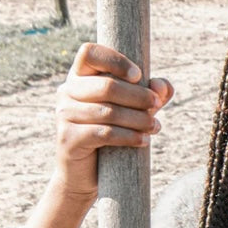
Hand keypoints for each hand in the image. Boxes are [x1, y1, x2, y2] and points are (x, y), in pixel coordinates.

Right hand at [55, 42, 173, 202]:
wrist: (85, 174)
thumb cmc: (110, 136)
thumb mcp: (132, 111)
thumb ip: (150, 95)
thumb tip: (163, 86)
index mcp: (79, 77)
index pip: (90, 53)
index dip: (115, 60)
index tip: (138, 75)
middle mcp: (67, 91)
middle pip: (106, 85)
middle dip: (138, 96)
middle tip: (157, 106)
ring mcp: (64, 115)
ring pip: (108, 112)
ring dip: (138, 119)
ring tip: (155, 127)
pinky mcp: (69, 138)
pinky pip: (104, 133)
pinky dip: (128, 136)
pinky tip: (144, 141)